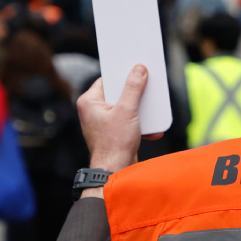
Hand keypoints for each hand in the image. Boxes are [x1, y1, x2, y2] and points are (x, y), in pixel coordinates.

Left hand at [76, 66, 162, 184]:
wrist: (114, 172)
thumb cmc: (114, 143)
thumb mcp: (127, 111)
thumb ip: (133, 88)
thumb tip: (138, 69)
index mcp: (89, 102)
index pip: (107, 80)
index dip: (122, 74)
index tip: (135, 68)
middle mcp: (93, 111)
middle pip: (118, 94)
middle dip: (135, 94)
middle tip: (148, 87)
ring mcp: (102, 123)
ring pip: (125, 109)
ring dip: (140, 111)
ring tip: (151, 112)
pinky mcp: (112, 134)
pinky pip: (128, 122)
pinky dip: (139, 125)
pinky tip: (151, 129)